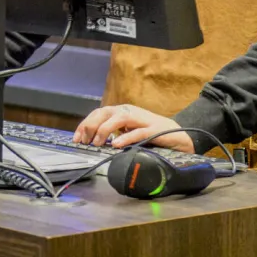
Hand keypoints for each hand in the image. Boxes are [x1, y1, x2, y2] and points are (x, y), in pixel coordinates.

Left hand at [74, 104, 194, 152]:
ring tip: (96, 143)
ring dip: (104, 130)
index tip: (76, 138)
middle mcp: (130, 112)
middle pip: (105, 113)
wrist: (179, 135)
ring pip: (119, 118)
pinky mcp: (154, 129)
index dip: (85, 124)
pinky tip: (116, 144)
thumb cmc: (151, 134)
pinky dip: (125, 138)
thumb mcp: (128, 132)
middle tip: (83, 141)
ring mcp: (142, 119)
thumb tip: (93, 141)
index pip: (98, 113)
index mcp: (122, 111)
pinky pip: (137, 132)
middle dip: (91, 126)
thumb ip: (114, 133)